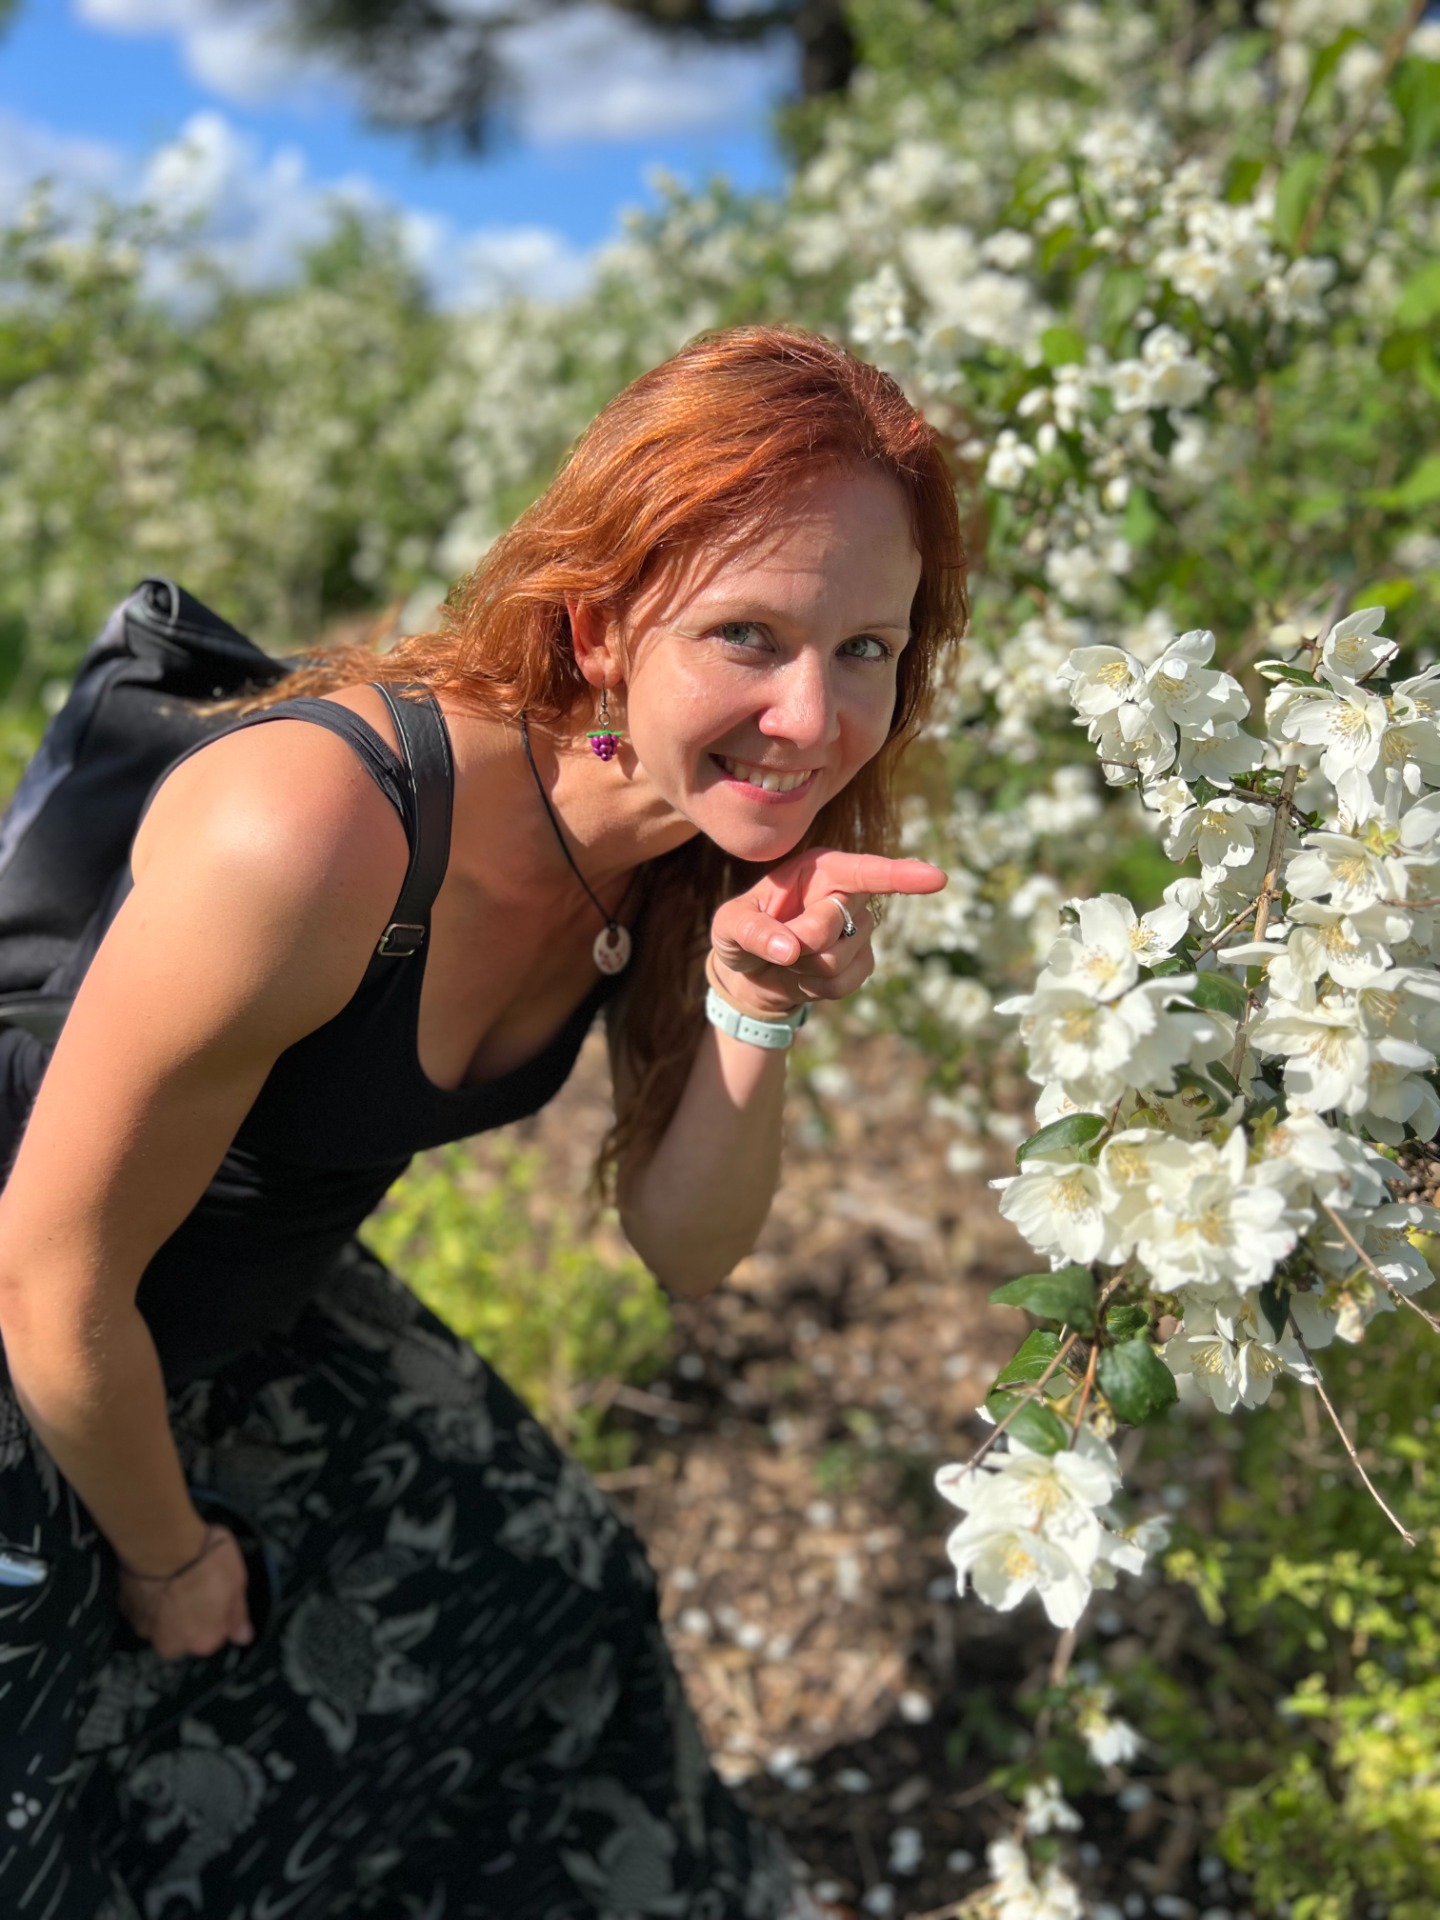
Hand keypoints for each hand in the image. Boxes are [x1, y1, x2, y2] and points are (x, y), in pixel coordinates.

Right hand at [117, 1525, 254, 1658]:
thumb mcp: (237, 1581)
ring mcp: (146, 1629)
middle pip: (185, 1634)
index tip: (218, 1593)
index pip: (215, 1635)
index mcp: (204, 1640)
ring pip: (161, 1623)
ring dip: (167, 1609)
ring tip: (173, 1579)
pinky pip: (142, 1609)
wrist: (161, 1543)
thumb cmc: (205, 1560)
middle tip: (195, 1584)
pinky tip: (155, 1578)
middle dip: (190, 1615)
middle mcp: (173, 1644)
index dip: (217, 1613)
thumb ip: (238, 1614)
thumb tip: (243, 1636)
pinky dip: (148, 1599)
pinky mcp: (126, 1610)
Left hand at [708, 849, 945, 1018]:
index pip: (864, 871)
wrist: (753, 971)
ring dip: (803, 968)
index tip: (935, 879)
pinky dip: (815, 988)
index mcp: (821, 868)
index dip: (900, 876)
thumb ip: (751, 931)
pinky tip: (804, 975)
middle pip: (835, 925)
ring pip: (836, 960)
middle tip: (777, 943)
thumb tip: (789, 948)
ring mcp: (860, 929)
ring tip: (789, 956)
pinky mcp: (863, 962)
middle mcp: (847, 893)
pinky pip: (843, 984)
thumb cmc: (741, 933)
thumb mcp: (728, 927)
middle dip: (800, 941)